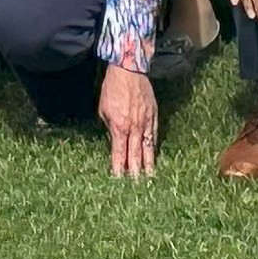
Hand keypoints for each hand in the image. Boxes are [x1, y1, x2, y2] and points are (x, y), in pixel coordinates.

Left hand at [99, 62, 158, 177]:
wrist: (129, 70)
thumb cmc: (112, 89)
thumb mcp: (103, 110)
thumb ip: (109, 128)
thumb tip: (114, 141)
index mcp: (119, 127)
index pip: (119, 153)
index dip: (119, 168)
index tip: (120, 181)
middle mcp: (134, 127)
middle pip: (135, 154)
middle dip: (136, 172)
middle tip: (137, 188)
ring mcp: (146, 122)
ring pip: (148, 147)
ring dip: (149, 164)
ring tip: (150, 178)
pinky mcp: (154, 115)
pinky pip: (154, 135)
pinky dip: (154, 147)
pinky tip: (154, 156)